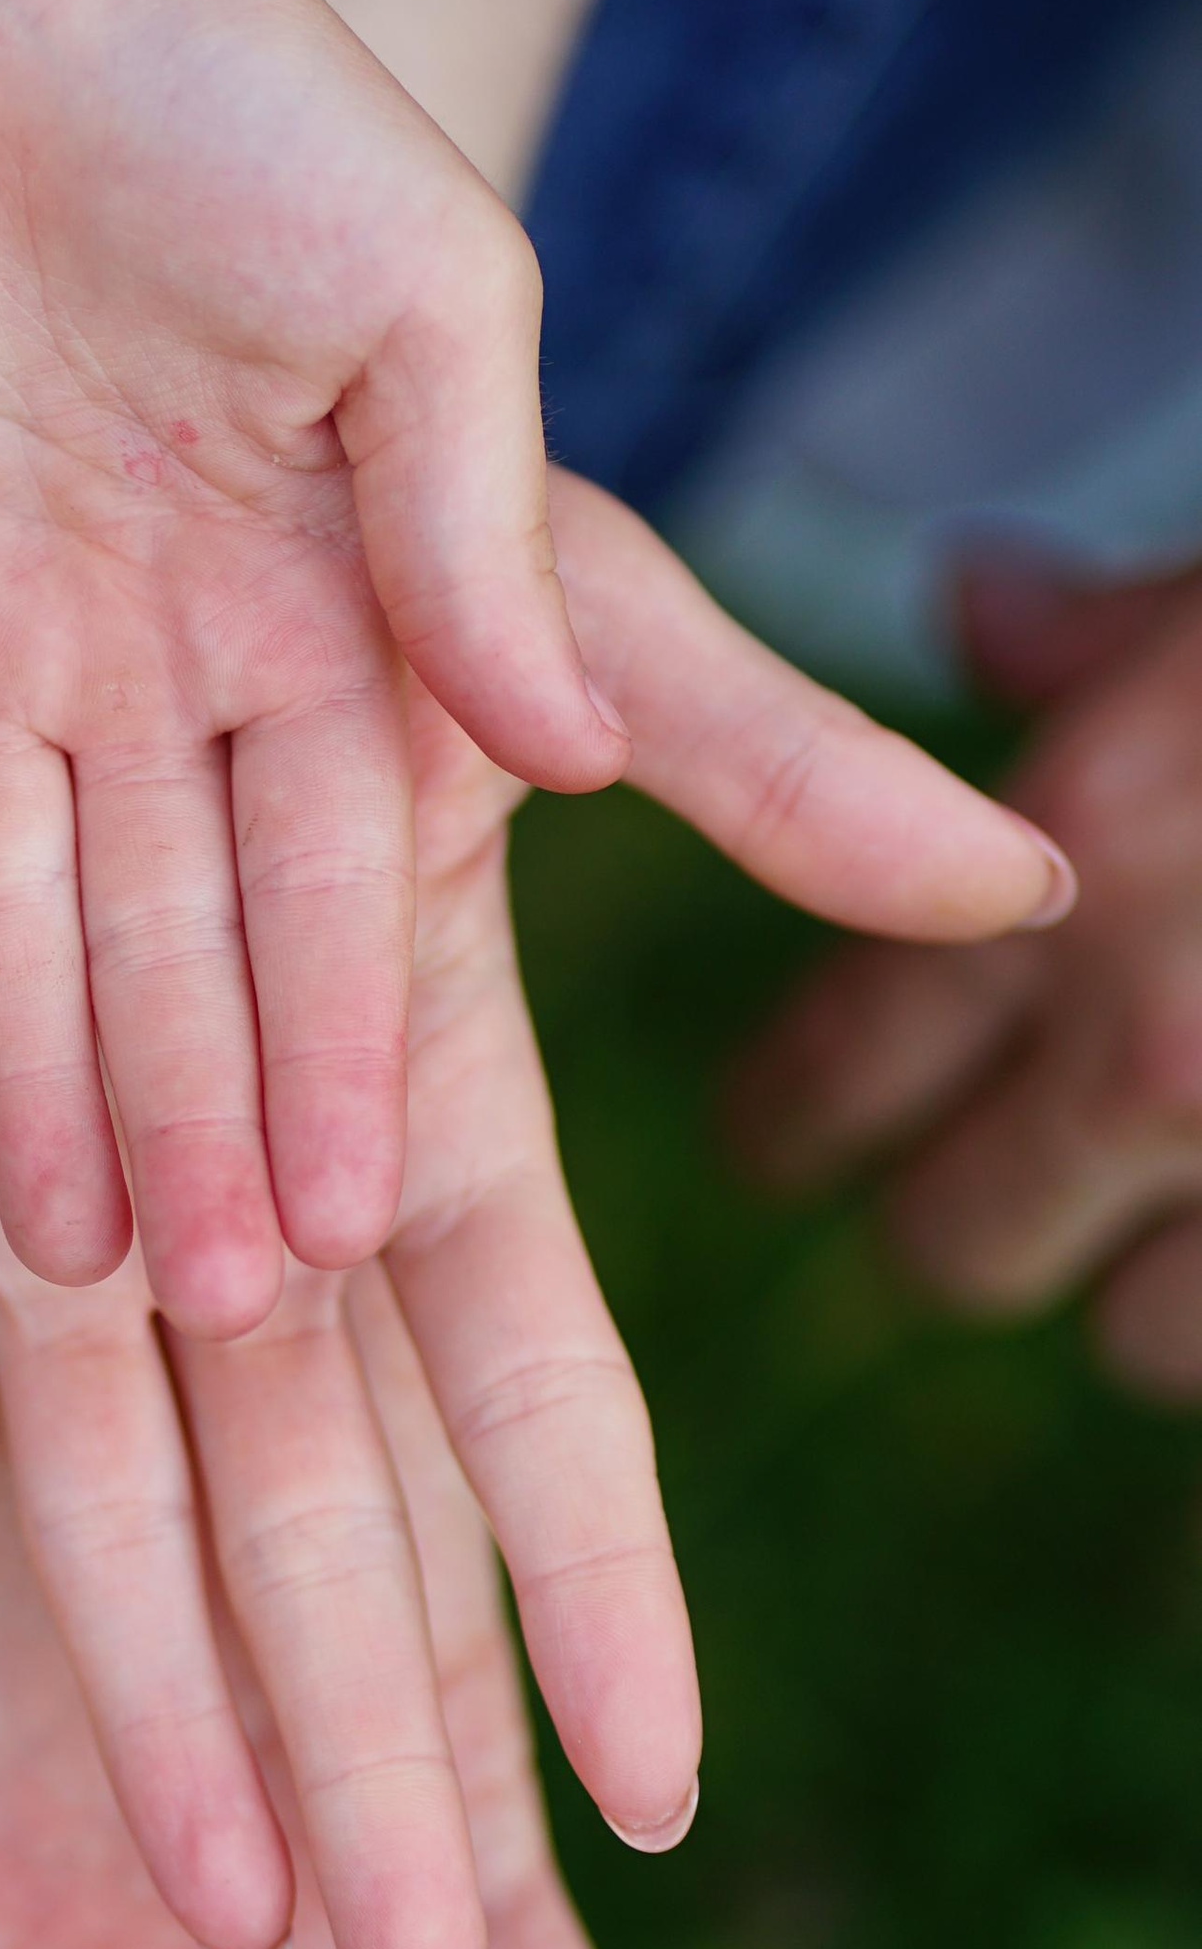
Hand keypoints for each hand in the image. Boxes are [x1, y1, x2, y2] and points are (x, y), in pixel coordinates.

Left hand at [0, 0, 624, 1336]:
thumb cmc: (248, 90)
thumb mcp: (428, 303)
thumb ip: (484, 534)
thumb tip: (561, 760)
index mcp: (313, 618)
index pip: (336, 883)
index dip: (344, 1047)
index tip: (363, 1217)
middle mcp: (147, 661)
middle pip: (173, 937)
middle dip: (194, 1116)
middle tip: (213, 1313)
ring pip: (7, 902)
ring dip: (30, 1066)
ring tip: (57, 1248)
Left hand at [0, 474, 1068, 1948]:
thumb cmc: (280, 314)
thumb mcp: (527, 525)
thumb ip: (727, 727)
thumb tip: (1006, 896)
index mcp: (391, 1011)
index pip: (517, 1348)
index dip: (594, 1570)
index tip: (657, 1792)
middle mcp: (215, 1098)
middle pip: (307, 1468)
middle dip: (371, 1716)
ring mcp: (18, 1082)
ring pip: (80, 1449)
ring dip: (131, 1672)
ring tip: (201, 1908)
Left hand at [731, 553, 1198, 1401]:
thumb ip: (1115, 640)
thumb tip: (978, 606)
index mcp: (1080, 863)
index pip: (840, 1058)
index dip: (799, 1113)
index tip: (786, 1142)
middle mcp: (1155, 1047)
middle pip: (948, 1248)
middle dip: (980, 1219)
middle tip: (1021, 1194)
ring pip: (1135, 1342)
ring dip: (1169, 1292)